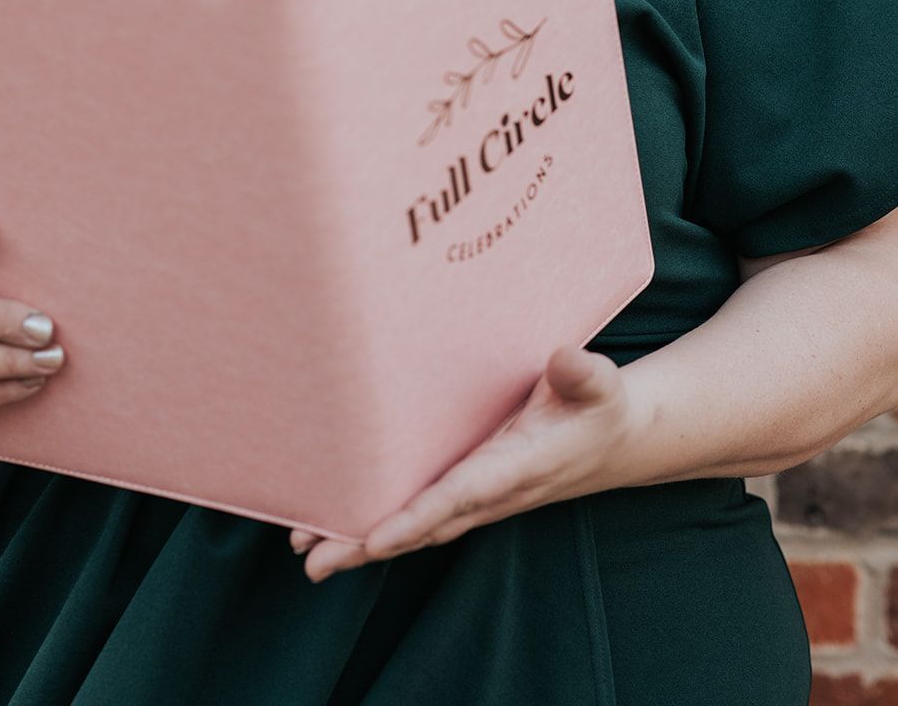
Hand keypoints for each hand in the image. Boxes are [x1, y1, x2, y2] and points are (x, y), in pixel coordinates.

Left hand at [289, 345, 642, 581]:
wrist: (611, 441)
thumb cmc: (597, 406)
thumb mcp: (600, 385)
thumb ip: (583, 374)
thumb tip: (564, 358)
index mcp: (518, 465)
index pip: (460, 495)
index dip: (417, 517)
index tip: (374, 538)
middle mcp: (491, 491)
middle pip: (422, 525)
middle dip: (368, 544)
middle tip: (313, 560)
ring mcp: (478, 495)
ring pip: (414, 526)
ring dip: (362, 543)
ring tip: (307, 552)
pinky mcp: (469, 490)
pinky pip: (419, 515)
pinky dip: (379, 527)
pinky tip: (340, 527)